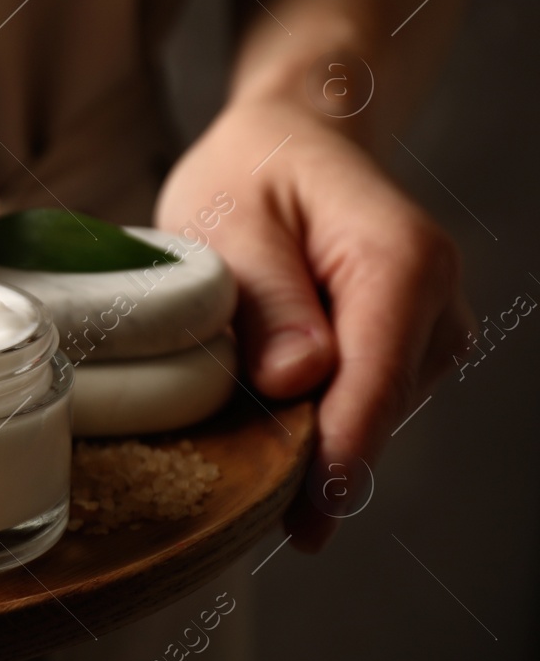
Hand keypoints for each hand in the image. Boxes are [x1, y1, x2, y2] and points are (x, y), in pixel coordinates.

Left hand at [156, 100, 470, 550]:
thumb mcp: (232, 215)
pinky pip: (358, 406)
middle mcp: (434, 300)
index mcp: (400, 260)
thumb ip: (264, 294)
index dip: (339, 453)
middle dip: (309, 457)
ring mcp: (428, 331)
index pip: (376, 378)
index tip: (307, 517)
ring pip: (368, 417)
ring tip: (226, 428)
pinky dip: (308, 421)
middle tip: (226, 493)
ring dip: (304, 438)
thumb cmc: (252, 172)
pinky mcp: (406, 354)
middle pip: (375, 410)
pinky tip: (257, 416)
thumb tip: (294, 380)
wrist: (290, 143)